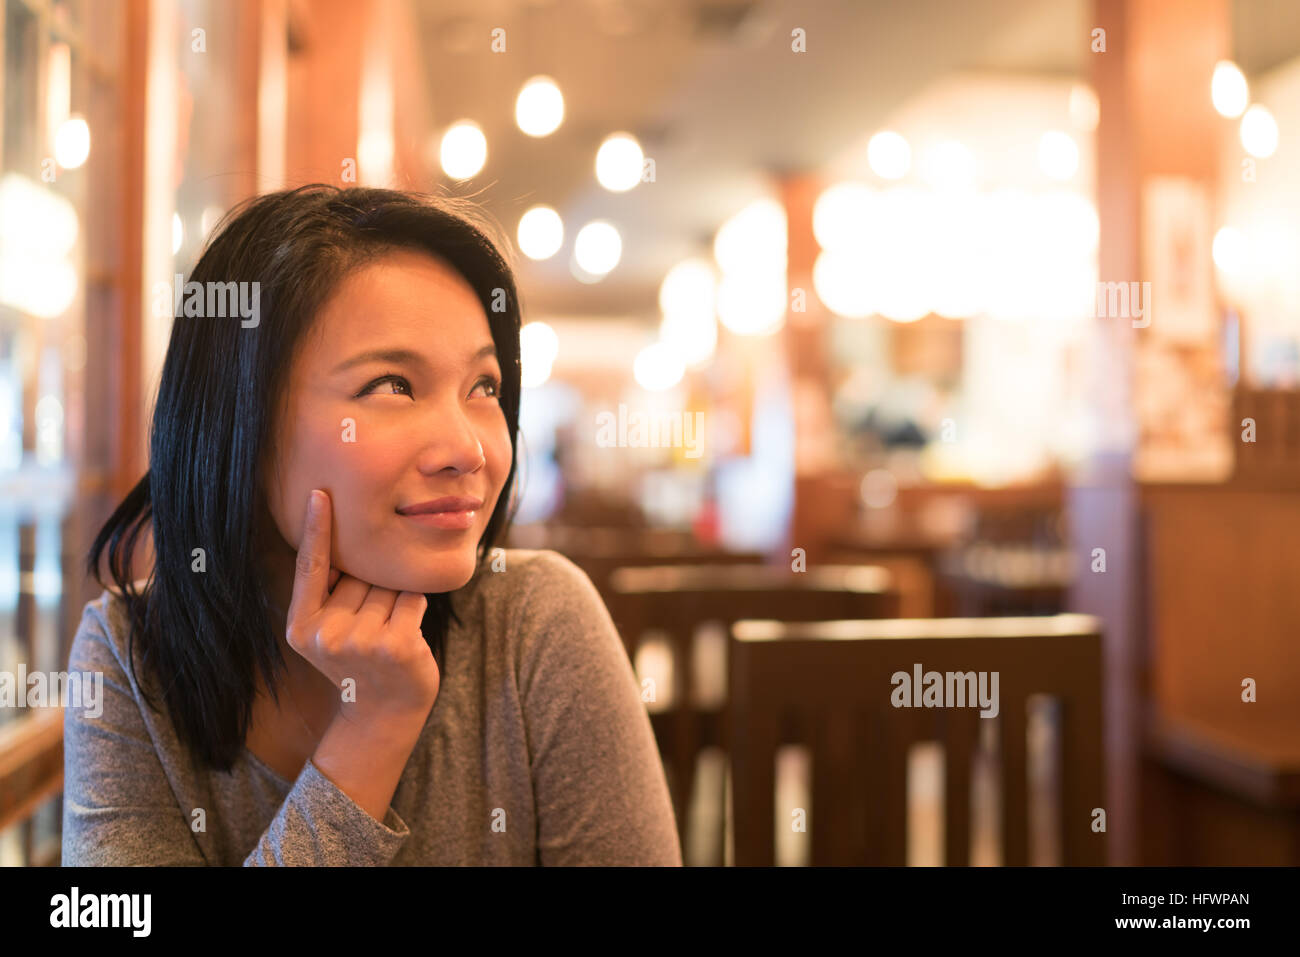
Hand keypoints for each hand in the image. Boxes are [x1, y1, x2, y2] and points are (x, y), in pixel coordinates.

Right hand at [285, 489, 440, 723]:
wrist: (384, 715)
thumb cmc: (360, 662)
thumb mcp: (328, 634)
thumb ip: (331, 596)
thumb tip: (351, 542)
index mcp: (302, 627)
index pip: (310, 568)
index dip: (315, 529)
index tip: (319, 493)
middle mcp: (326, 634)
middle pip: (361, 575)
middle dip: (373, 588)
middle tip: (372, 627)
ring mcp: (361, 641)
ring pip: (389, 585)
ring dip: (395, 599)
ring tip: (387, 634)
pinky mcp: (396, 644)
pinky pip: (413, 599)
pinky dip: (415, 608)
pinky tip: (408, 635)